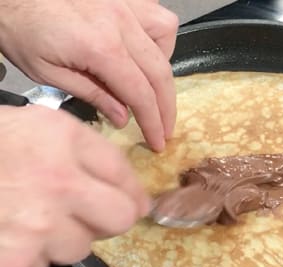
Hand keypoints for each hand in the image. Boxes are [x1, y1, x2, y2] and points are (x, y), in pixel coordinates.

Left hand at [0, 0, 178, 150]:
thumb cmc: (19, 25)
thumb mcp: (47, 73)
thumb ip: (91, 94)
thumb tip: (121, 116)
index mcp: (99, 47)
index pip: (140, 94)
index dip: (153, 122)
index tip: (158, 140)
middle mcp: (118, 23)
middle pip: (160, 72)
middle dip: (167, 107)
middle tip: (165, 128)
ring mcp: (124, 5)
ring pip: (166, 38)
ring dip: (164, 67)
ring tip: (152, 84)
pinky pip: (155, 14)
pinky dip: (157, 35)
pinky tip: (144, 48)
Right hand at [0, 105, 149, 266]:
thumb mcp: (46, 127)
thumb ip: (97, 155)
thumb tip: (137, 200)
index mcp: (64, 143)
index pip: (126, 181)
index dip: (130, 194)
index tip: (127, 200)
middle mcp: (57, 185)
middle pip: (118, 221)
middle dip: (106, 217)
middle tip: (80, 209)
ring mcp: (35, 229)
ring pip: (79, 248)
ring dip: (62, 237)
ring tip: (31, 216)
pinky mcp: (13, 263)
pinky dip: (30, 257)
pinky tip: (10, 234)